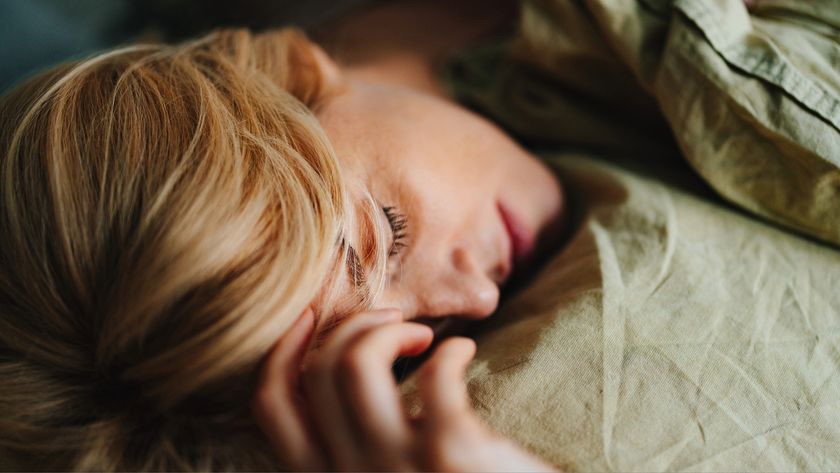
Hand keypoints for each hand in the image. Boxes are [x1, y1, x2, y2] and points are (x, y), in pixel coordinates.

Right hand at [253, 308, 556, 471]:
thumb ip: (352, 444)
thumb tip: (333, 367)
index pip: (272, 405)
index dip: (283, 349)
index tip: (309, 316)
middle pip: (318, 371)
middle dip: (352, 327)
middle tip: (394, 323)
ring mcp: (397, 471)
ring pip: (354, 364)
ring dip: (389, 331)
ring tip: (424, 338)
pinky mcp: (451, 454)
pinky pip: (434, 375)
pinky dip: (451, 352)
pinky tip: (464, 353)